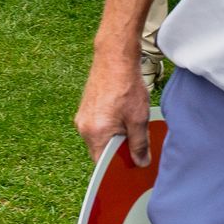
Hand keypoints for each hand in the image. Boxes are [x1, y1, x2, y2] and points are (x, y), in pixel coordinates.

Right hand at [74, 52, 149, 166]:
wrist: (114, 57)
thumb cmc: (126, 85)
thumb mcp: (138, 119)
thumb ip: (139, 144)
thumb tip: (140, 163)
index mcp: (95, 133)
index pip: (103, 164)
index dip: (119, 167)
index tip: (134, 163)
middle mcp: (84, 127)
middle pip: (101, 151)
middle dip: (119, 150)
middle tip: (138, 140)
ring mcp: (82, 117)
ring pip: (100, 138)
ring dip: (115, 137)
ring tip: (131, 122)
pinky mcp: (85, 108)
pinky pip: (97, 126)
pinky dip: (110, 126)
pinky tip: (123, 114)